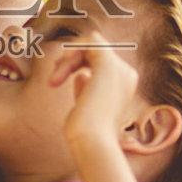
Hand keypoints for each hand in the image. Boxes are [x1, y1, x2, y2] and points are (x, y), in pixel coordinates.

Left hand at [55, 33, 141, 151]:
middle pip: (95, 52)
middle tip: (54, 78)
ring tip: (55, 78)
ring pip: (91, 45)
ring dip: (69, 59)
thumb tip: (81, 75)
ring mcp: (120, 68)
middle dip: (71, 61)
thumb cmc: (86, 131)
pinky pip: (91, 41)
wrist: (92, 141)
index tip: (58, 80)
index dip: (77, 65)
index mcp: (124, 85)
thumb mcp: (86, 106)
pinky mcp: (108, 64)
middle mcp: (126, 74)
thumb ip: (86, 88)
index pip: (100, 63)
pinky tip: (63, 63)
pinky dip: (74, 49)